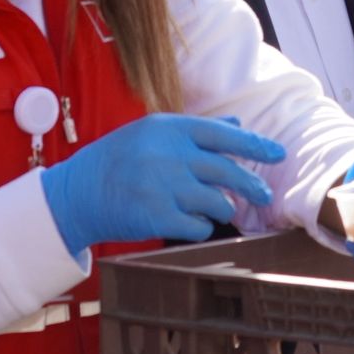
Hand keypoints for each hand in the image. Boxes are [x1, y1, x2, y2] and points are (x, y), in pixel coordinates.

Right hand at [40, 114, 282, 255]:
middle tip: (264, 194)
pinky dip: (201, 226)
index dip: (255, 145)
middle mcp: (168, 155)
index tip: (278, 153)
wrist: (74, 195)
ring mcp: (162, 187)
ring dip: (222, 207)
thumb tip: (238, 127)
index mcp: (168, 129)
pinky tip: (192, 222)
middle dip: (252, 185)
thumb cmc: (119, 160)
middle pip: (227, 171)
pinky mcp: (156, 218)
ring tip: (216, 208)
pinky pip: (199, 226)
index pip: (223, 134)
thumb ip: (197, 131)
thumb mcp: (152, 134)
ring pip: (216, 201)